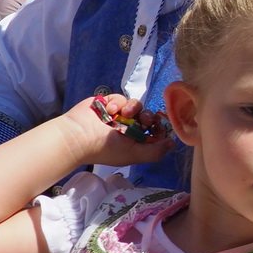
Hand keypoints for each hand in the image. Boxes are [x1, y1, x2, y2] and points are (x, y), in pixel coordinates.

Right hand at [58, 94, 176, 169]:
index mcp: (134, 141)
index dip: (160, 127)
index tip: (162, 124)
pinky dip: (117, 102)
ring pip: (136, 105)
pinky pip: (121, 98)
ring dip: (133, 108)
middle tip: (143, 121)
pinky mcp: (109, 103)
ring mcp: (118, 115)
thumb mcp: (134, 154)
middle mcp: (127, 128)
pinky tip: (110, 110)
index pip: (154, 132)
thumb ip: (156, 151)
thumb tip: (173, 143)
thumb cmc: (106, 149)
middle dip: (148, 117)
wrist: (80, 136)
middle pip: (147, 116)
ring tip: (123, 114)